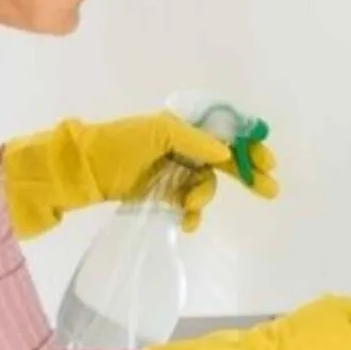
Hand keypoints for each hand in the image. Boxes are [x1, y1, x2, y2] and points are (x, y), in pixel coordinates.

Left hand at [1, 112, 281, 238]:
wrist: (80, 172)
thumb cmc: (117, 144)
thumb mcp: (157, 133)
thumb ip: (194, 140)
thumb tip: (225, 154)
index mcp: (183, 127)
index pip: (226, 134)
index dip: (247, 146)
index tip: (265, 163)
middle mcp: (182, 148)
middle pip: (223, 161)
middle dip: (247, 175)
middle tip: (270, 190)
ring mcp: (171, 172)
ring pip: (205, 186)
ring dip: (204, 198)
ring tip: (190, 207)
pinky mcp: (159, 195)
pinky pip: (186, 204)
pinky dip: (190, 213)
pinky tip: (187, 221)